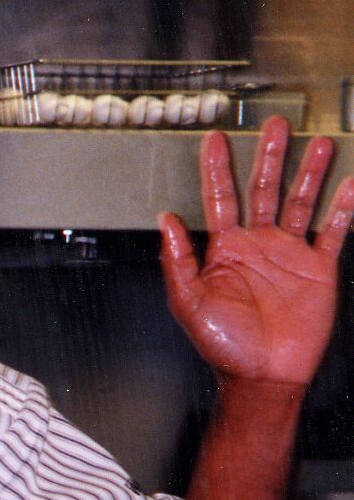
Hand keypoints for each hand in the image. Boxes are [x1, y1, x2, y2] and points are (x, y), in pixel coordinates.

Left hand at [160, 115, 353, 385]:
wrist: (264, 374)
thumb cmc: (224, 345)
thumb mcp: (189, 302)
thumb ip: (178, 260)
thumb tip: (165, 221)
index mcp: (224, 250)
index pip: (220, 198)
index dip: (217, 168)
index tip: (215, 138)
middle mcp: (257, 245)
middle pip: (264, 189)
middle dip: (269, 157)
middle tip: (275, 125)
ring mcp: (289, 253)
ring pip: (300, 201)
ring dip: (308, 172)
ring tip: (317, 142)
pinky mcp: (318, 268)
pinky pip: (334, 230)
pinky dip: (343, 207)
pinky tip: (350, 183)